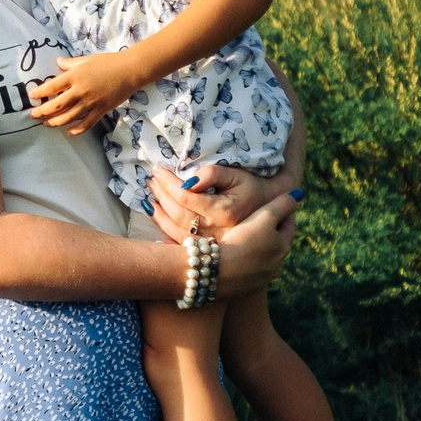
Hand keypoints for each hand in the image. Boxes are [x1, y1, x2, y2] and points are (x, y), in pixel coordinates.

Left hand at [27, 50, 139, 135]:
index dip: (40, 92)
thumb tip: (57, 62)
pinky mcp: (101, 110)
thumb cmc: (108, 62)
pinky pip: (86, 124)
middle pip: (57, 104)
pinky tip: (69, 132)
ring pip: (69, 117)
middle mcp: (81, 90)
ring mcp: (91, 102)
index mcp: (75, 76)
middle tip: (33, 114)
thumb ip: (70, 63)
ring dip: (55, 122)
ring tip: (46, 123)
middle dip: (42, 111)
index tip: (31, 95)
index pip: (52, 86)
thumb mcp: (86, 60)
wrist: (130, 71)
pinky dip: (77, 130)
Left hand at [145, 163, 294, 240]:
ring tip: (150, 197)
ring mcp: (213, 243)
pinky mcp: (210, 249)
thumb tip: (189, 180)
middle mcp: (217, 230)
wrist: (270, 210)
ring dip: (159, 213)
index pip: (186, 197)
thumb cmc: (251, 187)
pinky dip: (165, 231)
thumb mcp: (237, 175)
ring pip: (177, 230)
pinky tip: (157, 219)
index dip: (169, 183)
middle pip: (179, 214)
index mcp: (224, 211)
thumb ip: (213, 174)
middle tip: (151, 180)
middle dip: (162, 195)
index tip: (159, 170)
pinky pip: (181, 244)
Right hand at [211, 189, 298, 297]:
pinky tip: (228, 256)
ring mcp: (260, 279)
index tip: (272, 203)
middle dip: (269, 231)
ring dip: (254, 248)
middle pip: (275, 242)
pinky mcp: (243, 288)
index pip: (289, 225)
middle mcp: (276, 266)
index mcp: (283, 247)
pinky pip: (246, 270)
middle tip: (255, 219)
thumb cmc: (242, 241)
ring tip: (239, 237)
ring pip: (260, 258)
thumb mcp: (264, 217)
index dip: (282, 211)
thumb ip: (282, 204)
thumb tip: (298, 194)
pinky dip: (242, 262)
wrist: (216, 272)